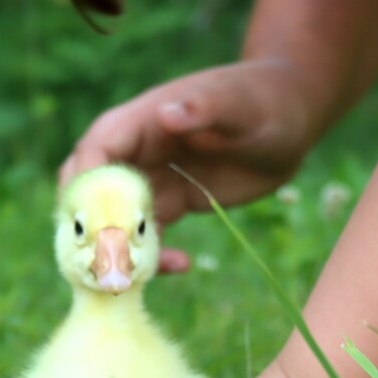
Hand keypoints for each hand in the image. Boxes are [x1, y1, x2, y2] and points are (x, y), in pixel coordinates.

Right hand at [59, 58, 319, 271]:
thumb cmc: (263, 100)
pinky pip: (146, 235)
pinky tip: (182, 265)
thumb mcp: (238, 104)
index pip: (94, 152)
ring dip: (120, 250)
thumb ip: (204, 108)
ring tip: (141, 276)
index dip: (87, 186)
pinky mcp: (170, 202)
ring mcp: (151, 179)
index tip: (96, 224)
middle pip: (90, 190)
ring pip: (113, 220)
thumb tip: (167, 114)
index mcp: (141, 120)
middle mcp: (136, 151)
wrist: (290, 121)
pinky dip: (152, 255)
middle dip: (91, 227)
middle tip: (111, 263)